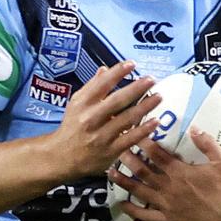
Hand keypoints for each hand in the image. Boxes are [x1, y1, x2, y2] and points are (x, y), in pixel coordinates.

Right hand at [52, 60, 160, 179]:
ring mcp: (101, 135)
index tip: (132, 64)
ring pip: (126, 119)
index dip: (117, 73)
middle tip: (151, 80)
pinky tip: (155, 121)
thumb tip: (105, 69)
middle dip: (136, 89)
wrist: (61, 157)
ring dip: (144, 107)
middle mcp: (91, 118)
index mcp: (82, 103)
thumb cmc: (72, 126)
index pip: (101, 84)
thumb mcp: (76, 103)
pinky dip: (143, 130)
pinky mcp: (110, 151)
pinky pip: (130, 139)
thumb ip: (92, 87)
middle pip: (117, 101)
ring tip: (159, 97)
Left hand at [109, 129, 220, 220]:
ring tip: (110, 171)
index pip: (157, 153)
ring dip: (124, 181)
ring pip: (140, 191)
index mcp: (181, 172)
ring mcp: (168, 204)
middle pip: (143, 170)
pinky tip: (121, 203)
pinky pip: (146, 215)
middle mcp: (170, 187)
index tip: (132, 130)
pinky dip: (132, 210)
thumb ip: (207, 144)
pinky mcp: (169, 219)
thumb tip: (194, 127)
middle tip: (115, 146)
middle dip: (128, 157)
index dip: (143, 141)